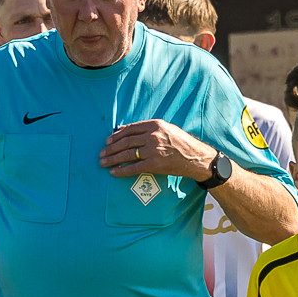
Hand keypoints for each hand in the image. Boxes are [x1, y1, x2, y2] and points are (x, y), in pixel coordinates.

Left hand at [99, 119, 216, 180]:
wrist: (196, 157)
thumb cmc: (181, 142)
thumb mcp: (166, 128)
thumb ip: (147, 128)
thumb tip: (123, 129)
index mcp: (155, 125)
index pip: (130, 129)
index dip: (116, 136)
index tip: (108, 141)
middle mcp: (153, 136)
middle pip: (125, 142)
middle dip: (111, 148)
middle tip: (102, 153)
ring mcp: (153, 150)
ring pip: (127, 154)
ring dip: (112, 159)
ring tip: (103, 162)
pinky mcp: (155, 164)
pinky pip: (134, 168)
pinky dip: (122, 170)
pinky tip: (114, 172)